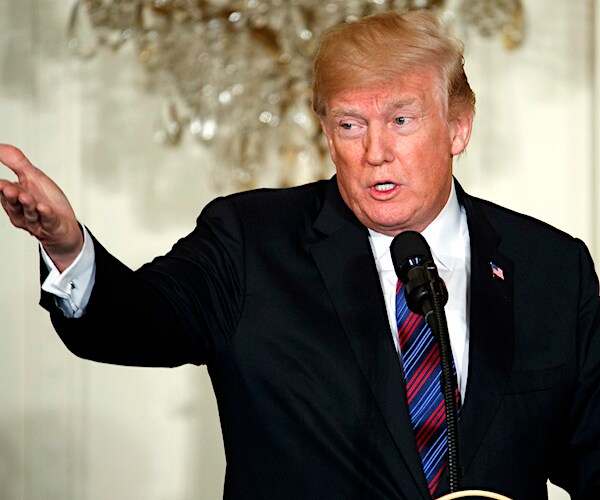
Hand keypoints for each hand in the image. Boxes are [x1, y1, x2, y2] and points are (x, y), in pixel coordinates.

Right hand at [0, 144, 83, 271]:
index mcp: (15, 197)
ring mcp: (36, 220)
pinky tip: (44, 208)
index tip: (0, 183)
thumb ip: (16, 162)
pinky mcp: (52, 226)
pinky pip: (48, 220)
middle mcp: (22, 210)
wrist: (65, 225)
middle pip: (14, 203)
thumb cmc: (48, 201)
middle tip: (7, 188)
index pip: (4, 190)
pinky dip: (46, 215)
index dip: (1, 186)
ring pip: (29, 213)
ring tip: (26, 197)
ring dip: (27, 205)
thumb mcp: (33, 177)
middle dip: (10, 196)